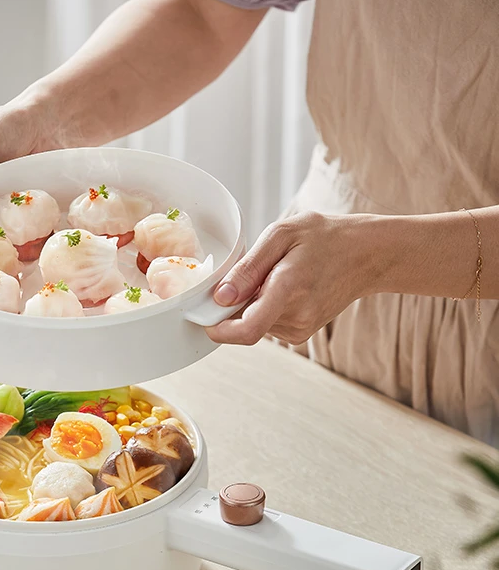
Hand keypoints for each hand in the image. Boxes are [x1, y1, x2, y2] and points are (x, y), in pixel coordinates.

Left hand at [207, 212, 376, 345]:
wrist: (367, 254)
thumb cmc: (325, 237)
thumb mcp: (281, 235)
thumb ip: (248, 268)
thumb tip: (220, 297)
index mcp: (288, 290)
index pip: (247, 330)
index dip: (218, 329)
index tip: (202, 316)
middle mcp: (296, 316)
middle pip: (243, 323)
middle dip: (235, 302)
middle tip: (253, 272)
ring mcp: (300, 328)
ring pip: (254, 322)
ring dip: (252, 302)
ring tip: (278, 273)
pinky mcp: (300, 333)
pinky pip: (266, 323)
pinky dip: (264, 306)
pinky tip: (284, 285)